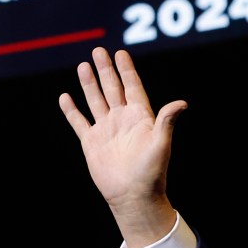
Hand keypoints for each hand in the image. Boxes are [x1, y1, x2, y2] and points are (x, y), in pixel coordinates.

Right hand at [59, 47, 186, 247]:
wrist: (133, 196)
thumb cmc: (151, 172)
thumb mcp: (161, 143)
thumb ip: (167, 121)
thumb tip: (182, 103)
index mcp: (140, 118)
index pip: (133, 88)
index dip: (127, 71)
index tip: (121, 53)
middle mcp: (122, 121)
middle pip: (113, 89)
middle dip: (106, 70)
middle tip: (98, 50)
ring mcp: (106, 130)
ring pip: (96, 101)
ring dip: (89, 84)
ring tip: (83, 66)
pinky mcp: (91, 142)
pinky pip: (79, 122)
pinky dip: (72, 110)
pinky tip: (65, 97)